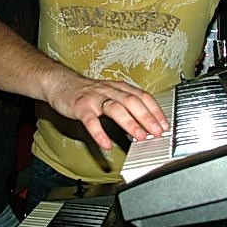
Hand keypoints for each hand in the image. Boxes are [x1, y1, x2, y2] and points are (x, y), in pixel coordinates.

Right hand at [46, 77, 169, 150]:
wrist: (61, 83)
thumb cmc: (88, 92)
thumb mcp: (111, 93)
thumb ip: (127, 105)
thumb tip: (146, 123)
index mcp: (119, 87)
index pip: (143, 96)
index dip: (155, 110)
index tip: (164, 125)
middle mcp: (109, 90)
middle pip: (132, 101)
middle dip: (147, 117)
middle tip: (157, 132)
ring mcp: (95, 98)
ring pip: (115, 108)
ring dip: (130, 123)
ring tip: (139, 137)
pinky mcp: (80, 107)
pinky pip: (91, 121)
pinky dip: (99, 133)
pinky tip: (106, 144)